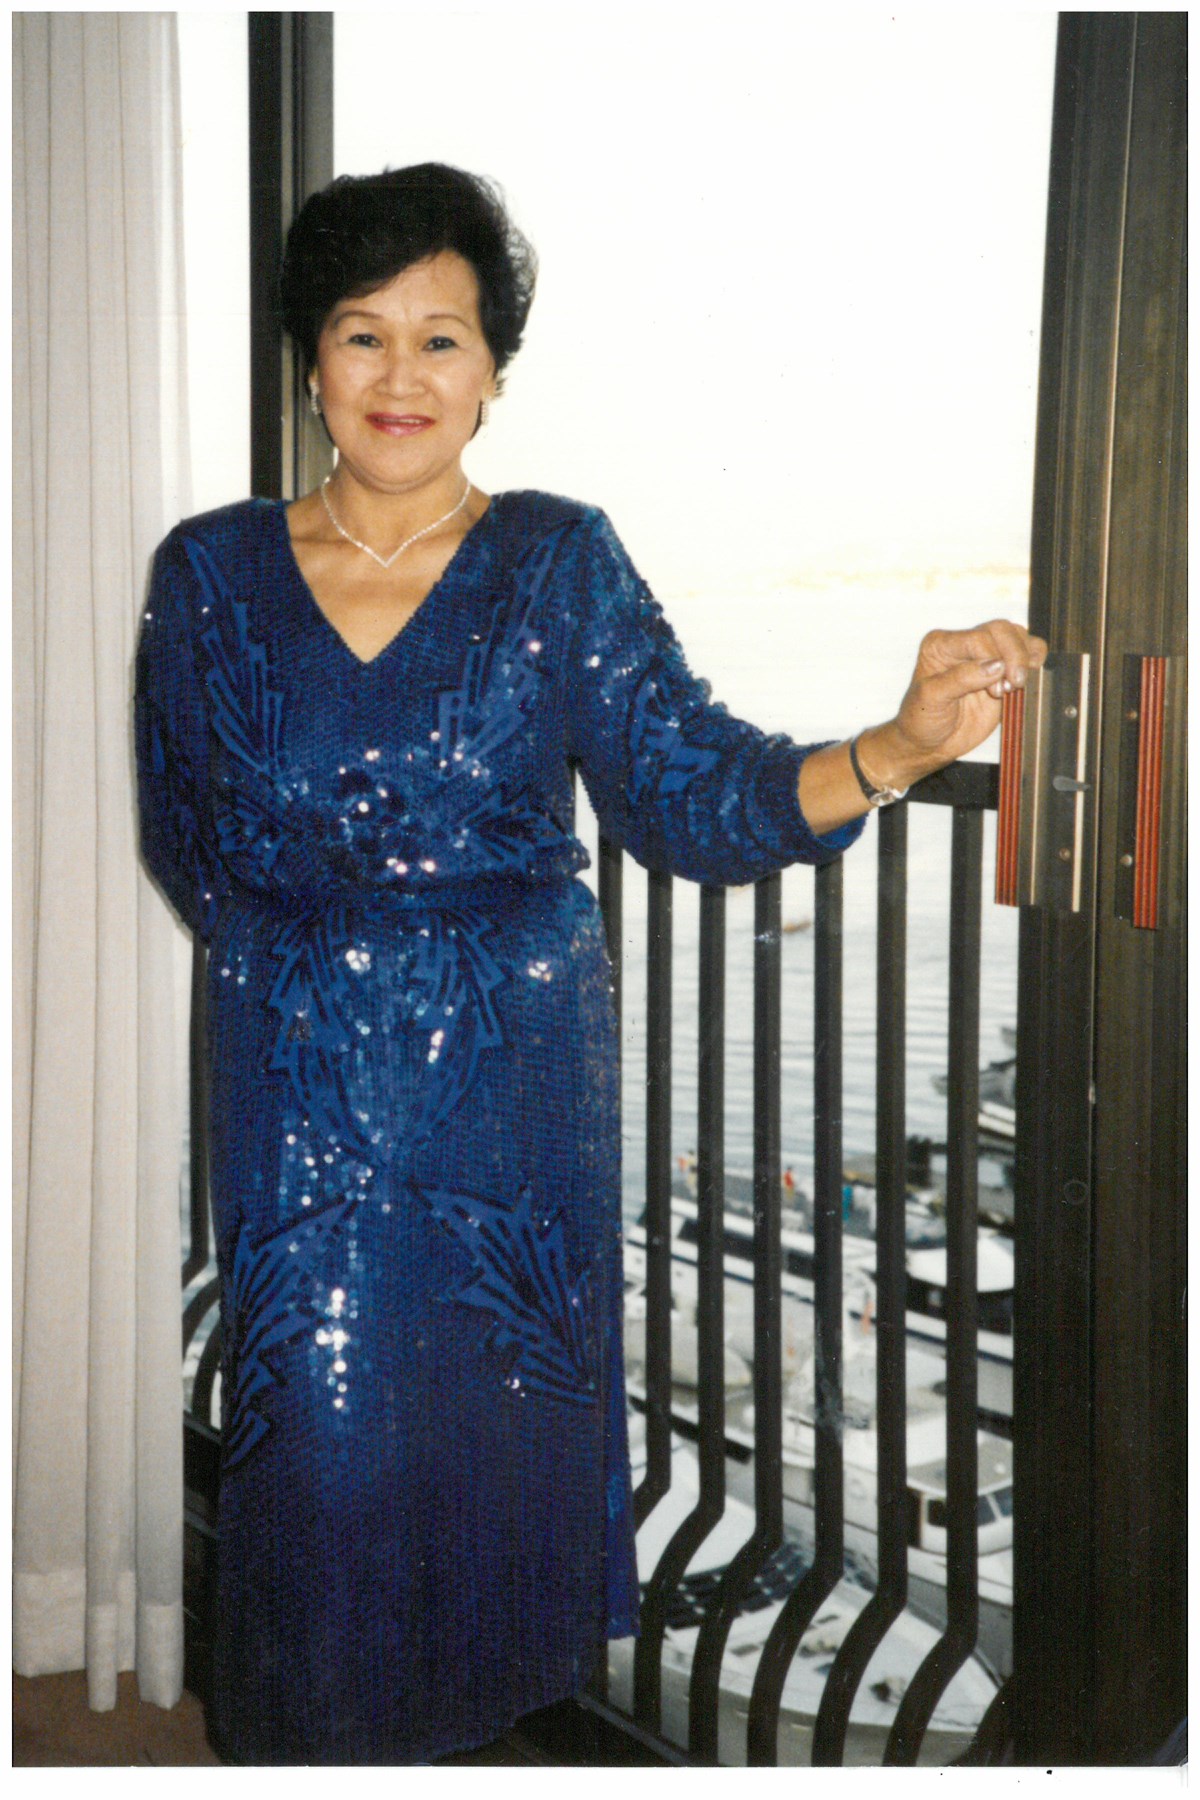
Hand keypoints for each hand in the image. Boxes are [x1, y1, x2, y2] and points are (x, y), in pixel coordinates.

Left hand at [858, 620, 1048, 789]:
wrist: (931, 743)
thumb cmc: (923, 720)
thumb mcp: (932, 699)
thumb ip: (961, 679)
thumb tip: (996, 666)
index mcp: (941, 644)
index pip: (978, 637)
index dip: (993, 659)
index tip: (996, 690)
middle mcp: (964, 644)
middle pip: (1001, 630)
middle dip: (1014, 656)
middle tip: (1013, 686)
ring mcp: (986, 655)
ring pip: (1016, 635)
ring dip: (1025, 658)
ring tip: (1015, 686)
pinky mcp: (1004, 669)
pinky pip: (1027, 651)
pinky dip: (1035, 660)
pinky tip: (1027, 678)